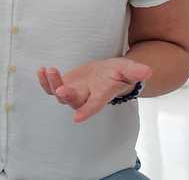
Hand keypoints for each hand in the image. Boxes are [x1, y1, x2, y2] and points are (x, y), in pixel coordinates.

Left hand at [37, 58, 151, 122]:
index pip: (94, 105)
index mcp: (102, 95)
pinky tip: (41, 70)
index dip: (87, 111)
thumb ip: (135, 71)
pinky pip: (50, 88)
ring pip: (59, 95)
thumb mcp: (128, 69)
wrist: (108, 72)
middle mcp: (86, 97)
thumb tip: (148, 71)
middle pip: (74, 101)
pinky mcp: (64, 85)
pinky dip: (44, 81)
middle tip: (60, 88)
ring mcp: (74, 92)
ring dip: (52, 84)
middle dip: (67, 95)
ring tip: (49, 70)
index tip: (77, 118)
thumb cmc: (119, 73)